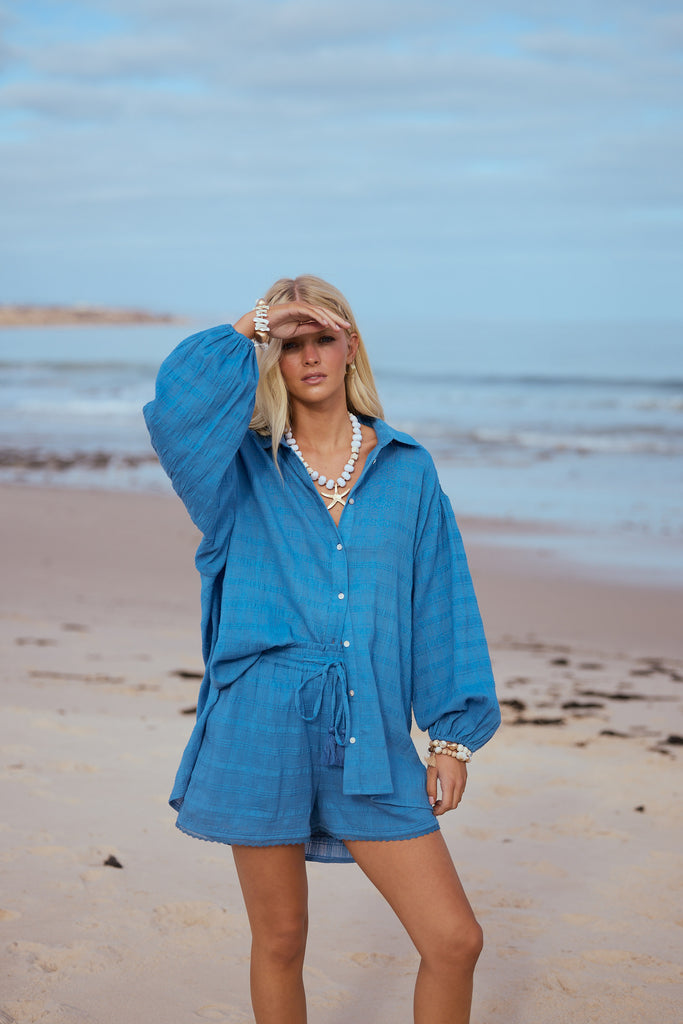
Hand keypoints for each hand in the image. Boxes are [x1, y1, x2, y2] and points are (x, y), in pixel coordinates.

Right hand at [234, 301, 349, 340]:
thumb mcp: (296, 331)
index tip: (343, 329)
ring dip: (330, 319)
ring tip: (339, 327)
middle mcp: (304, 308)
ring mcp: (300, 307)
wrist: (261, 324)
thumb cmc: (275, 328)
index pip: (323, 317)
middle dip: (337, 319)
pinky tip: (326, 324)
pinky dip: (319, 317)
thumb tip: (323, 328)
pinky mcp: (295, 308)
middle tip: (348, 326)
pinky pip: (310, 312)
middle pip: (324, 313)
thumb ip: (309, 328)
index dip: (334, 322)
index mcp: (305, 314)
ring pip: (319, 312)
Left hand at [426, 756, 466, 814]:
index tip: (432, 810)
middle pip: (454, 805)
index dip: (439, 811)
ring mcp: (463, 781)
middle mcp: (459, 784)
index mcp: (450, 783)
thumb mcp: (431, 771)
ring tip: (438, 799)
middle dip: (444, 808)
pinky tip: (445, 791)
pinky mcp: (464, 778)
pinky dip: (454, 796)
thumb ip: (430, 788)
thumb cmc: (438, 757)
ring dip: (449, 803)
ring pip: (458, 799)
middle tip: (434, 805)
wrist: (451, 743)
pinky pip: (460, 792)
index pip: (447, 805)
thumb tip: (430, 802)